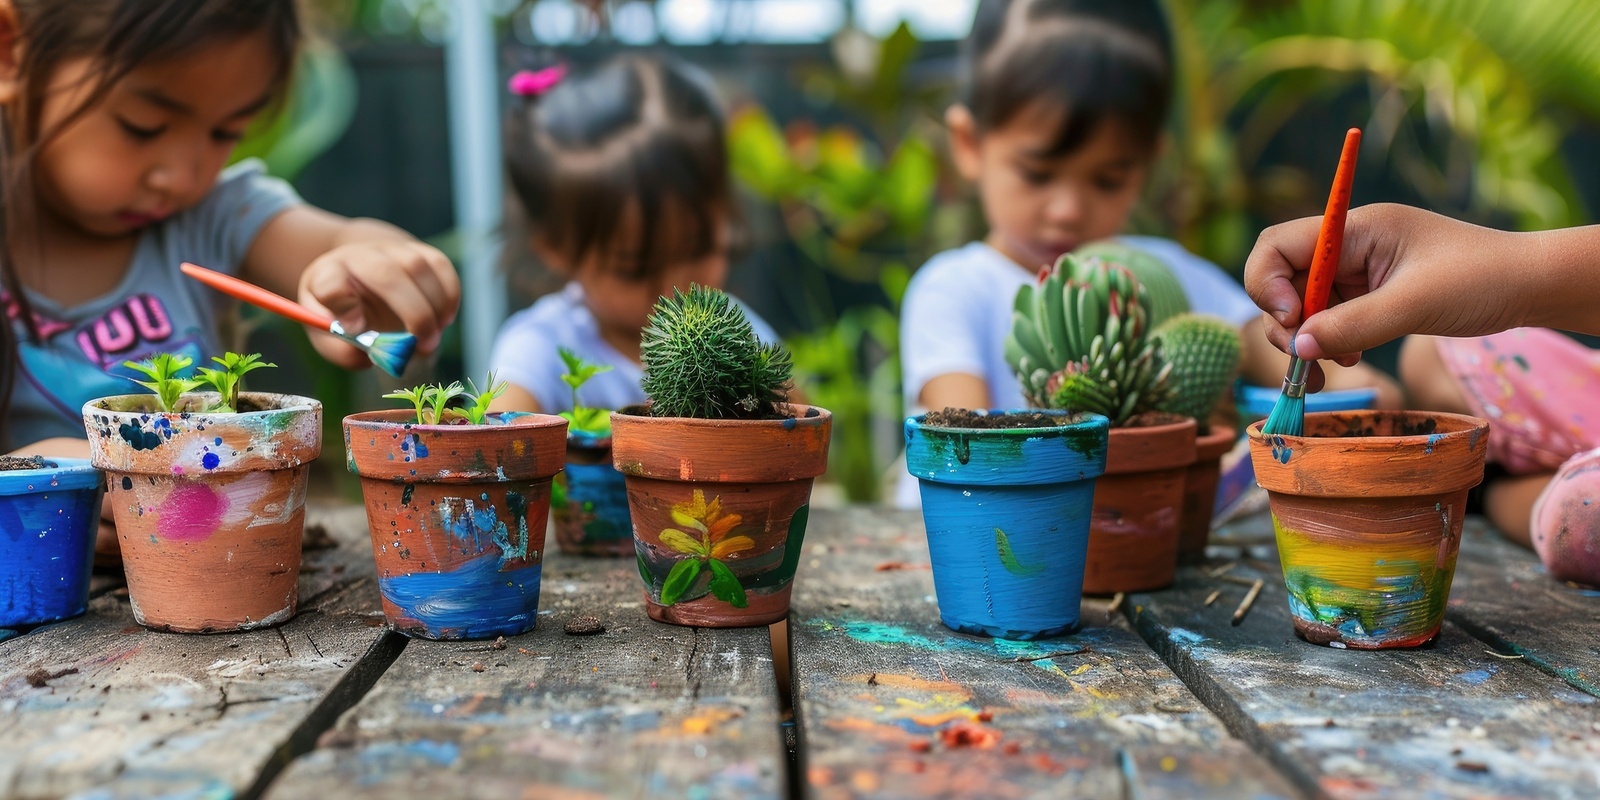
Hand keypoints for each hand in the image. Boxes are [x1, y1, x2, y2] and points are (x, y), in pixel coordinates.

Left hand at [297, 240, 460, 368]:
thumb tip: (365, 358)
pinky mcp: (418, 249)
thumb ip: (341, 349)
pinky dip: (449, 295)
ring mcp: (390, 249)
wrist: (357, 272)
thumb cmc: (343, 310)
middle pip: (384, 273)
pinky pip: (440, 265)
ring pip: (418, 266)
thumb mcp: (327, 332)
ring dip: (434, 305)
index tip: (356, 331)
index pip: (329, 283)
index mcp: (327, 276)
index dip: (343, 306)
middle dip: (412, 312)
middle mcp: (358, 256)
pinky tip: (444, 319)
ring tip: (434, 336)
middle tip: (423, 346)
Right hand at [1245, 203, 1533, 365]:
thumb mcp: (1413, 305)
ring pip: (1302, 303)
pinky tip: (1351, 358)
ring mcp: (1357, 270)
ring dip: (1306, 338)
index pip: (1278, 244)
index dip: (1270, 283)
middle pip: (1283, 278)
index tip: (1294, 320)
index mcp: (1356, 229)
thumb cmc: (1481, 280)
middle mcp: (1349, 245)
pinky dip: (1329, 341)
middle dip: (1285, 320)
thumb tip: (1298, 348)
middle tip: (1305, 359)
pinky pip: (1329, 317)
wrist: (1530, 287)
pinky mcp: (1369, 293)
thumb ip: (1350, 325)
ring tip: (1331, 368)